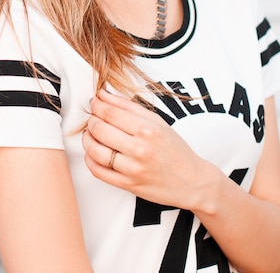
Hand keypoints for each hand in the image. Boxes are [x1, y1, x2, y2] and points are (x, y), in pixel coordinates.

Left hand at [82, 89, 207, 210]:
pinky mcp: (127, 186)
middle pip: (99, 129)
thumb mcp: (156, 121)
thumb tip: (102, 94)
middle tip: (94, 117)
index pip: (110, 112)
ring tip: (91, 134)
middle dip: (91, 120)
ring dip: (87, 139)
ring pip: (94, 150)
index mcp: (147, 129)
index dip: (96, 105)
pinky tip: (94, 152)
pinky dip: (90, 159)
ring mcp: (132, 169)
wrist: (192, 181)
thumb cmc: (174, 148)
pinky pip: (98, 171)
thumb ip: (128, 106)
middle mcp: (139, 149)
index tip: (94, 102)